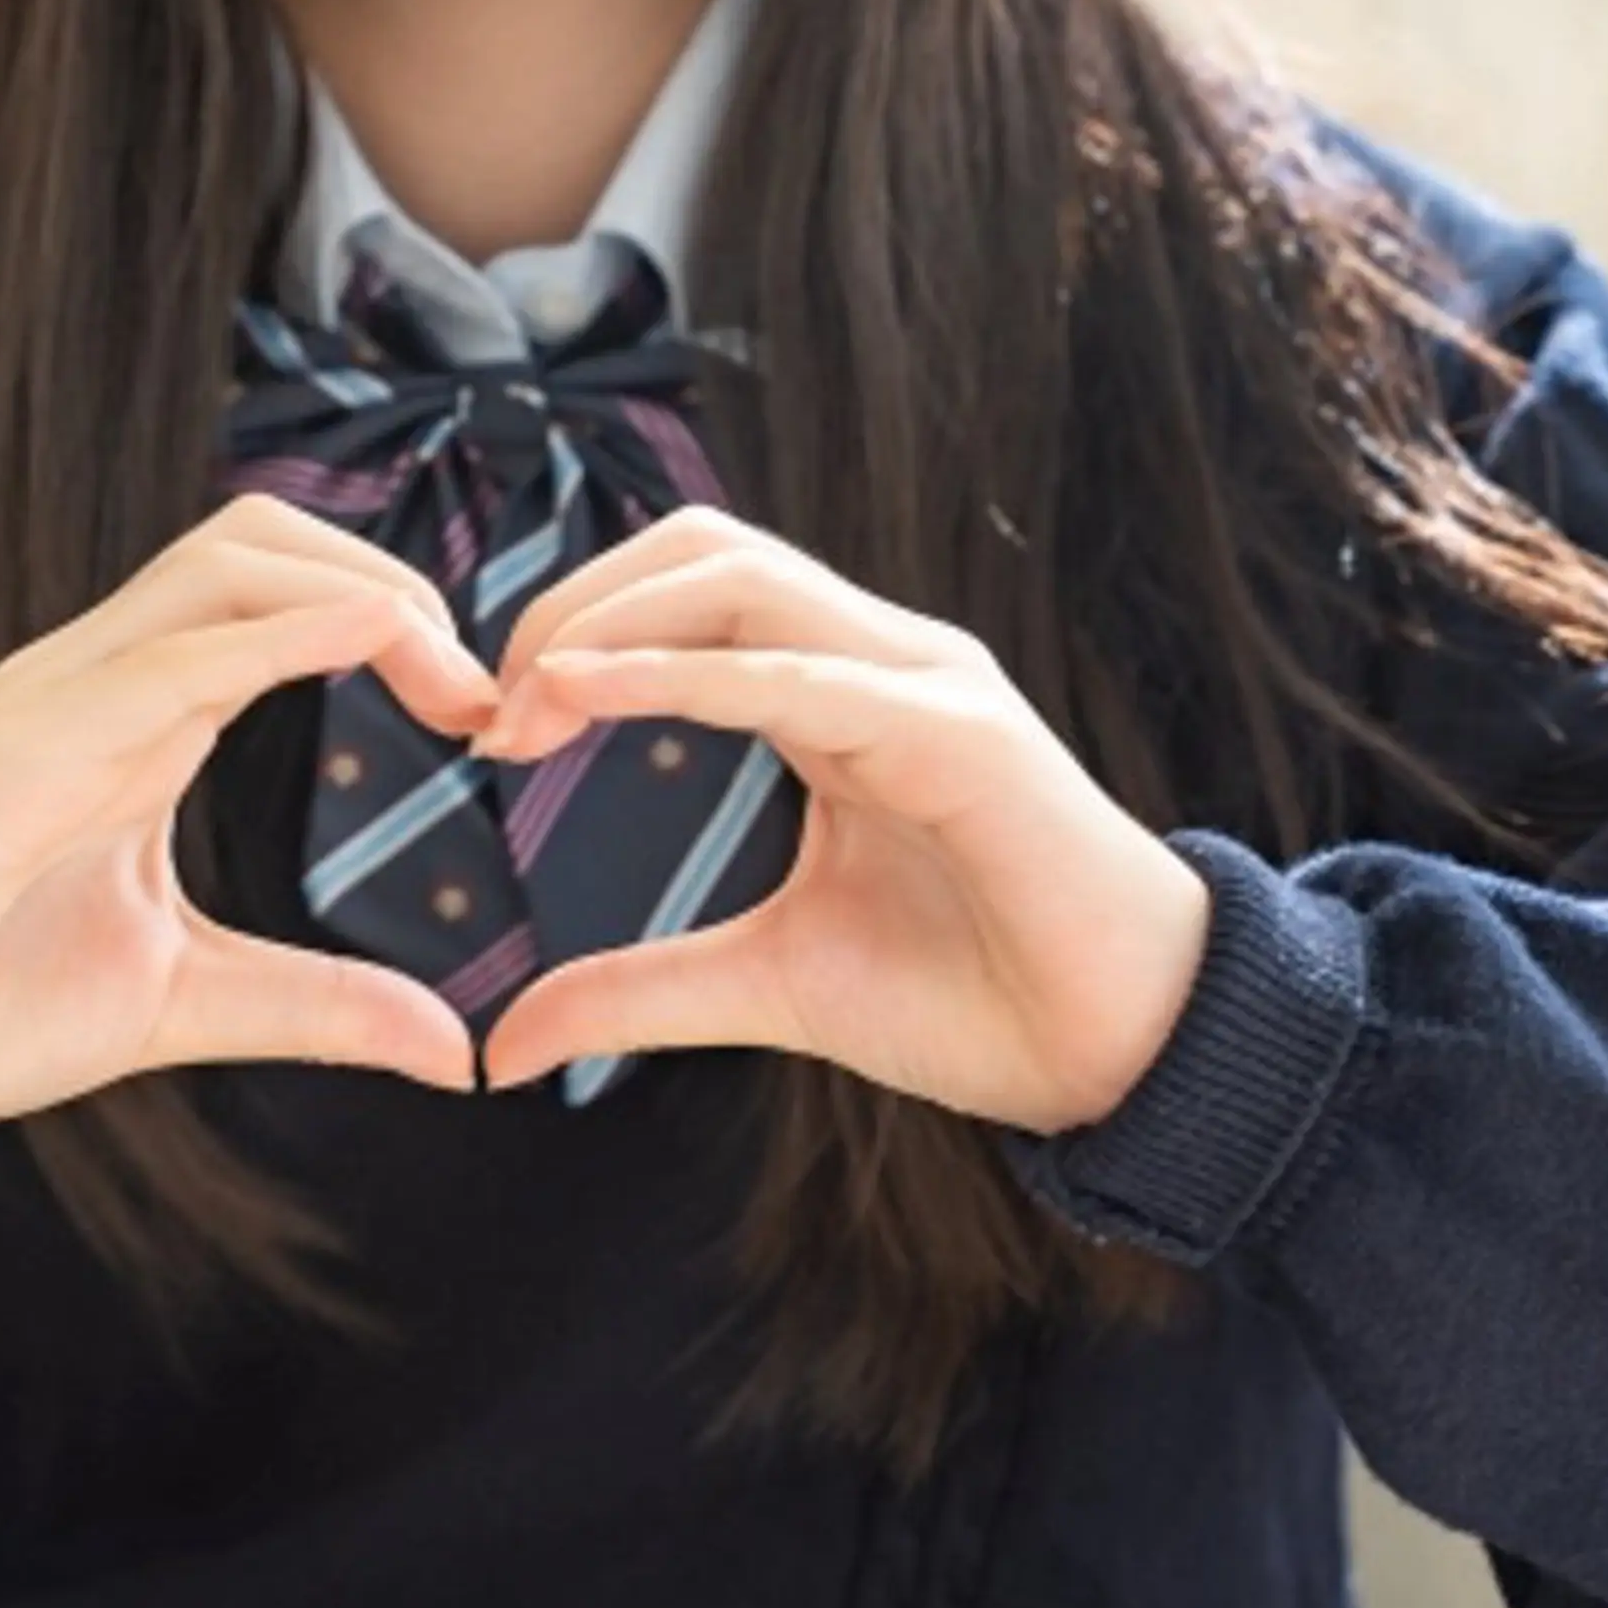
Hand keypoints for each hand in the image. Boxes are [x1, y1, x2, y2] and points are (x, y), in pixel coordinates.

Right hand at [0, 494, 498, 1166]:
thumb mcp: (190, 1005)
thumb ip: (321, 1008)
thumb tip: (459, 1051)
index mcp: (137, 717)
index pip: (282, 593)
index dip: (402, 625)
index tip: (490, 721)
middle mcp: (96, 681)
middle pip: (265, 538)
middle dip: (397, 584)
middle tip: (489, 698)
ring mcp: (51, 700)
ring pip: (224, 561)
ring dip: (362, 594)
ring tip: (452, 683)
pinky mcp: (17, 751)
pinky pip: (167, 656)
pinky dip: (282, 633)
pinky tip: (373, 646)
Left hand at [468, 509, 1214, 1134]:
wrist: (1117, 1054)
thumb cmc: (973, 998)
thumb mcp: (768, 984)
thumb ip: (641, 991)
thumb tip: (508, 1041)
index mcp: (839, 694)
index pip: (689, 595)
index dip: (576, 633)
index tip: (493, 729)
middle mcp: (882, 663)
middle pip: (703, 552)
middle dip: (575, 605)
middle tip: (490, 705)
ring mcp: (928, 686)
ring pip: (746, 580)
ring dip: (613, 623)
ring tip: (526, 698)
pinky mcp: (962, 738)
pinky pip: (804, 677)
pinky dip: (685, 674)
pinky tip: (592, 694)